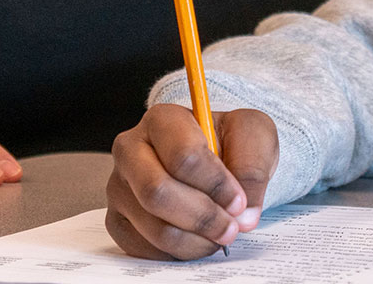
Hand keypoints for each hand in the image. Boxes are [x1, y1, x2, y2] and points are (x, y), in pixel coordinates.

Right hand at [106, 104, 275, 259]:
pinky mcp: (118, 220)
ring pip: (154, 227)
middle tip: (231, 227)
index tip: (239, 201)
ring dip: (196, 240)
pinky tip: (198, 239)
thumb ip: (253, 168)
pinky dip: (179, 253)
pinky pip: (145, 249)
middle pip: (156, 193)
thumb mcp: (254, 136)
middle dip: (202, 217)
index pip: (183, 156)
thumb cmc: (231, 143)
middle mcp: (131, 150)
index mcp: (162, 120)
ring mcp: (119, 187)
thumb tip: (244, 214)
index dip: (215, 185)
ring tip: (220, 234)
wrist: (218, 160)